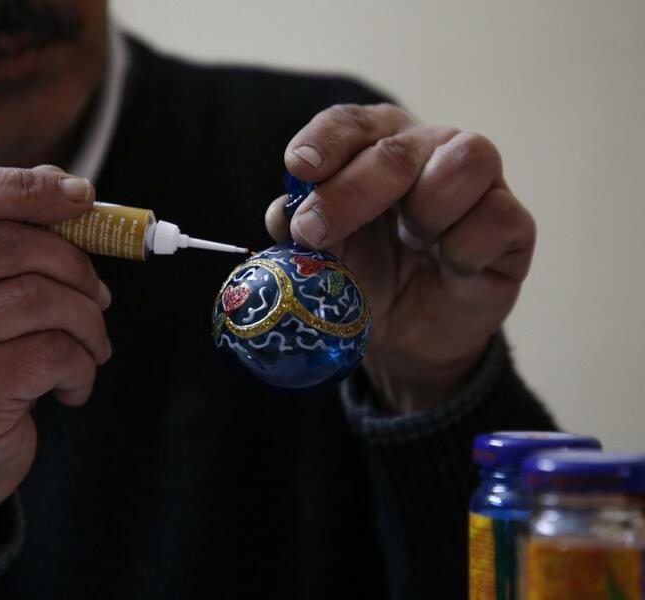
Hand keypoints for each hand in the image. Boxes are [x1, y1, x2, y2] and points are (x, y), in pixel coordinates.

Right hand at [0, 166, 111, 544]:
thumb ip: (4, 242)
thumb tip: (68, 190)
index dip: (28, 187)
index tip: (82, 197)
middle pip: (13, 245)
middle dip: (77, 267)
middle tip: (101, 295)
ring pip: (43, 299)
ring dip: (89, 322)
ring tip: (93, 345)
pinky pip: (56, 352)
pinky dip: (83, 366)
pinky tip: (73, 385)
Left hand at [265, 104, 534, 412]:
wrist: (405, 339)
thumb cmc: (364, 280)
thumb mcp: (323, 257)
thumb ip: (298, 228)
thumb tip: (284, 213)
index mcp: (377, 146)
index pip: (352, 124)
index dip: (326, 141)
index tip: (299, 167)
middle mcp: (431, 151)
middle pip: (399, 147)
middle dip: (352, 191)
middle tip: (314, 232)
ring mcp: (480, 185)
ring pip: (467, 161)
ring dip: (427, 211)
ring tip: (413, 244)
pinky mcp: (514, 224)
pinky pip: (499, 218)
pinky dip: (466, 249)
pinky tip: (451, 267)